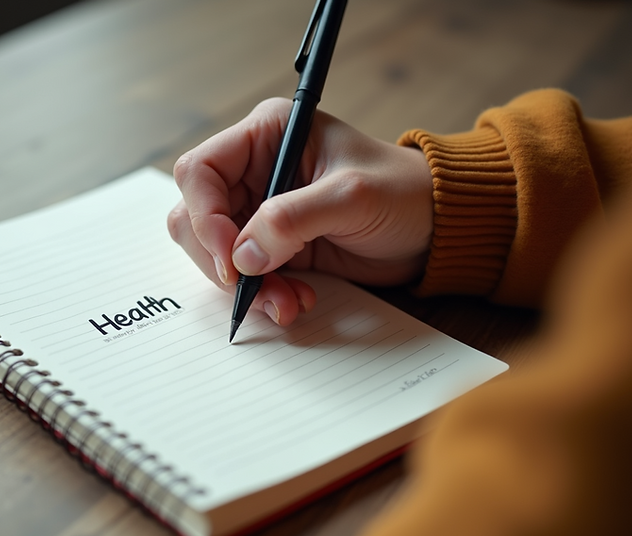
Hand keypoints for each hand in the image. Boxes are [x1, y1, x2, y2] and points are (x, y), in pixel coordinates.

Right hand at [168, 98, 433, 325]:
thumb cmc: (404, 192)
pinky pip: (243, 276)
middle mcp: (253, 170)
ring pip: (214, 253)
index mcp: (265, 136)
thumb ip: (292, 220)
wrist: (436, 229)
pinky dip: (260, 296)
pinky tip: (294, 301)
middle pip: (195, 216)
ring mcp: (259, 211)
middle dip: (220, 259)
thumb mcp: (351, 196)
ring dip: (243, 286)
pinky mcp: (272, 247)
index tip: (229, 260)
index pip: (199, 172)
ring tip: (286, 302)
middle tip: (253, 289)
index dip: (203, 216)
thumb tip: (242, 256)